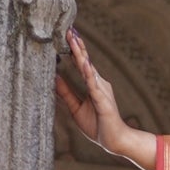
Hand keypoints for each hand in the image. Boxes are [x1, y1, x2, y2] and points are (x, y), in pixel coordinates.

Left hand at [55, 30, 155, 169]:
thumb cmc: (98, 126)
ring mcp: (101, 90)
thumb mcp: (76, 108)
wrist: (115, 141)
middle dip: (76, 45)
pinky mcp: (103, 100)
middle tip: (68, 28)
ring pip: (89, 67)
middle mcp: (98, 83)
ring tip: (73, 38)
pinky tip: (83, 62)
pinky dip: (88, 72)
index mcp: (93, 85)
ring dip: (80, 53)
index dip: (74, 50)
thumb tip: (54, 78)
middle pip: (85, 60)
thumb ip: (66, 93)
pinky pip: (94, 84)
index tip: (65, 35)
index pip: (81, 64)